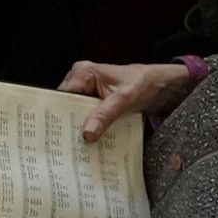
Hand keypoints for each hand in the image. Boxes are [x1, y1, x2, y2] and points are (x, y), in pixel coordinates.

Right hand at [57, 58, 197, 139]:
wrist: (160, 85)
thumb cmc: (142, 84)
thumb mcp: (123, 100)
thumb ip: (105, 115)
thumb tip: (86, 134)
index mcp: (82, 72)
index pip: (63, 96)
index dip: (59, 114)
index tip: (57, 134)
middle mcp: (79, 79)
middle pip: (66, 104)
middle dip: (67, 123)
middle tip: (65, 144)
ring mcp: (86, 90)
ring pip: (75, 111)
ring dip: (78, 126)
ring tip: (75, 145)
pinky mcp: (93, 100)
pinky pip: (85, 114)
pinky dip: (88, 125)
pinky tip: (87, 140)